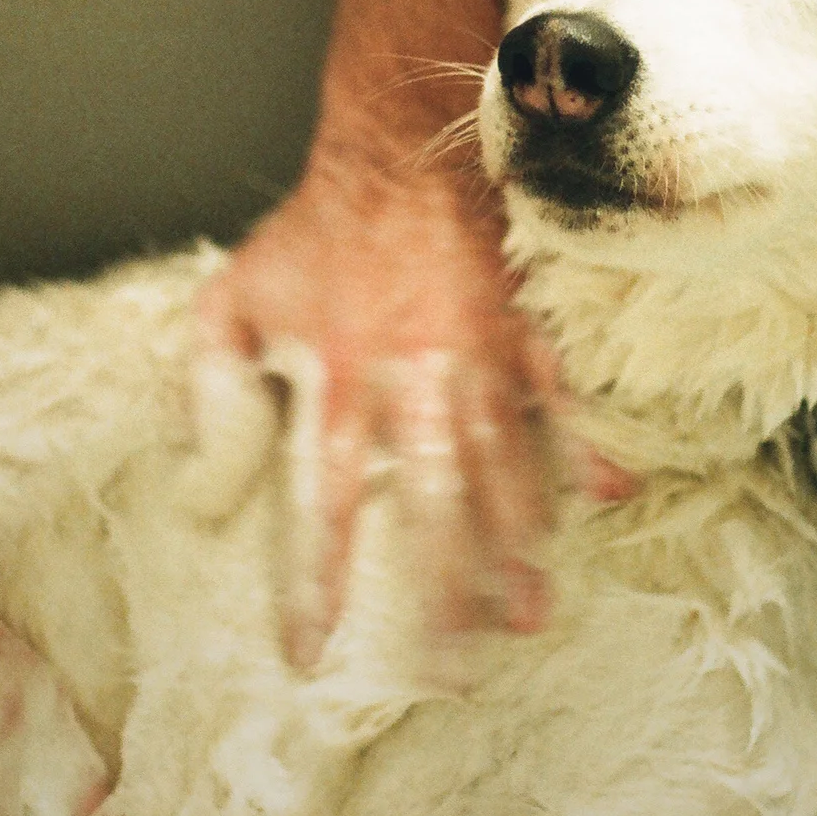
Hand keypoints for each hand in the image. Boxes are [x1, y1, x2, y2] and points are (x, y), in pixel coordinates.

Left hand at [198, 145, 567, 671]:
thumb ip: (212, 392)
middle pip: (431, 506)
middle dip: (444, 593)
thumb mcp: (232, 300)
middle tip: (458, 670)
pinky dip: (586, 445)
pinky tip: (613, 495)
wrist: (395, 146)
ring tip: (530, 614)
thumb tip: (204, 483)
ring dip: (517, 546)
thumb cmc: (312, 232)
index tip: (312, 654)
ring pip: (502, 466)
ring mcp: (475, 356)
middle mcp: (410, 381)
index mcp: (335, 382)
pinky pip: (559, 394)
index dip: (316, 583)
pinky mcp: (520, 327)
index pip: (321, 506)